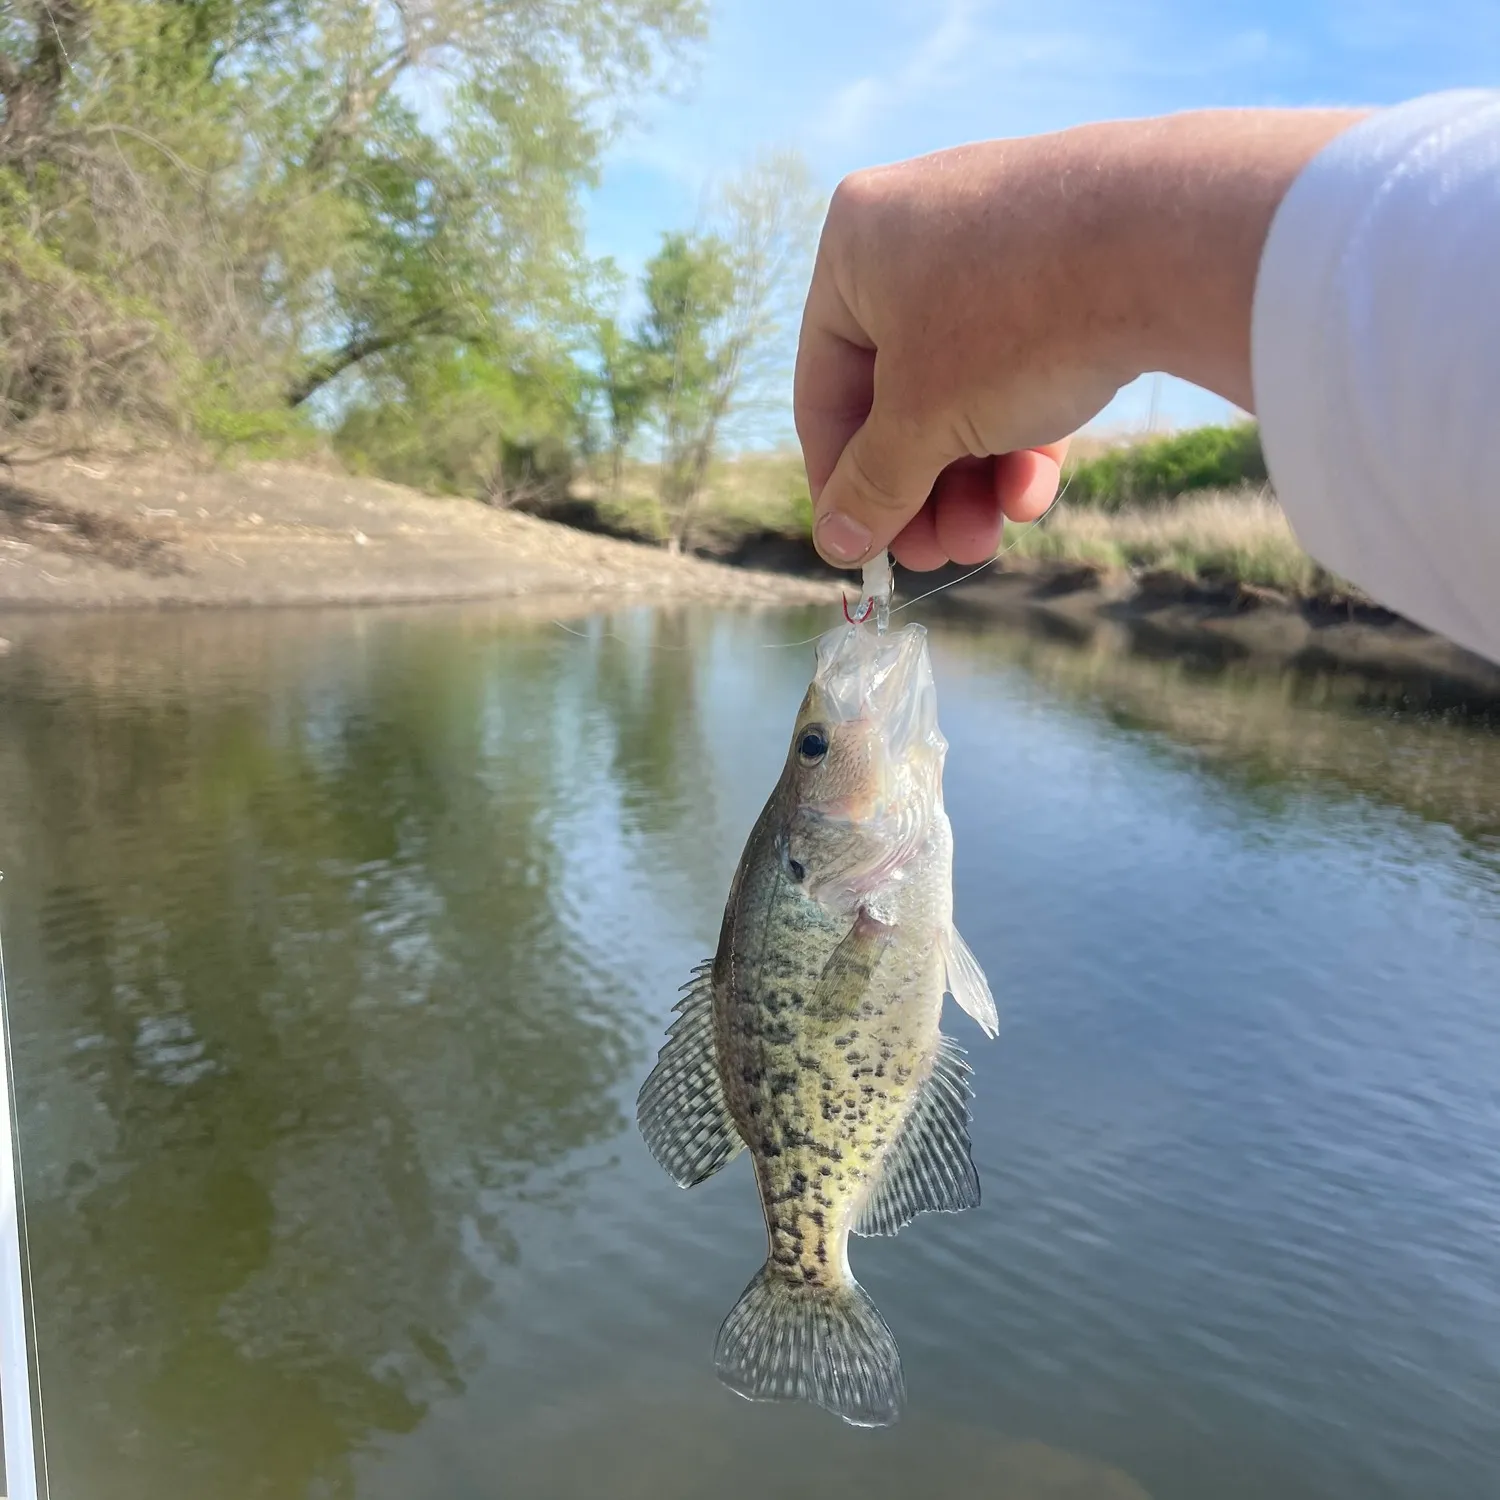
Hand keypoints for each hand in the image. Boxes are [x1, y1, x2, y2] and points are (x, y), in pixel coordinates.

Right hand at [795, 109, 1366, 570]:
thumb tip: (836, 542)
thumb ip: (871, 485)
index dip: (839, 479)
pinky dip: (1024, 428)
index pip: (824, 387)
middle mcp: (921, 226)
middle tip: (938, 556)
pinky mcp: (1075, 255)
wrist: (1176, 240)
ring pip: (967, 384)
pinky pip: (1027, 356)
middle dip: (921, 489)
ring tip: (987, 539)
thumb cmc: (1013, 323)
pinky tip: (1035, 491)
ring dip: (971, 476)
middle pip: (900, 393)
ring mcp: (1004, 235)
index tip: (860, 545)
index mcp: (857, 243)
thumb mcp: (922, 423)